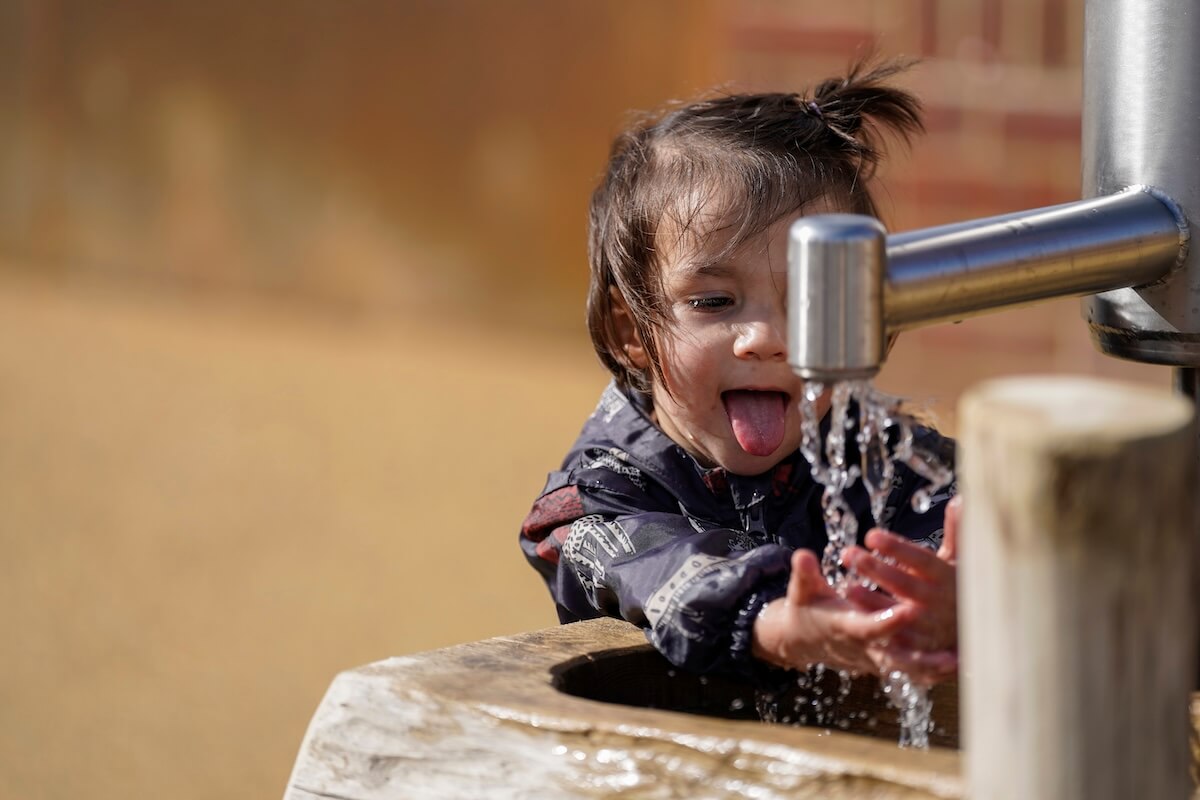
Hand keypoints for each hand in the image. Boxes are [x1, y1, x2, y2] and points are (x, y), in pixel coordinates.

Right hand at [751, 549, 953, 678]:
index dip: (888, 622)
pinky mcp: (885, 661)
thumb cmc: (807, 608)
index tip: (908, 611)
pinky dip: (933, 671)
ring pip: (908, 669)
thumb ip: (805, 573)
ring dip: (934, 668)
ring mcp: (876, 657)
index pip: (869, 627)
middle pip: (895, 658)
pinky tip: (958, 665)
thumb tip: (801, 555)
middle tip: (949, 656)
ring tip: (961, 662)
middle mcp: (864, 646)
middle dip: (921, 659)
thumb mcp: (802, 590)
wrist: (805, 639)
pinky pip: (911, 671)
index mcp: (845, 626)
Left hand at [844, 495, 960, 655]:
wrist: (981, 635)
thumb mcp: (963, 561)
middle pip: (905, 585)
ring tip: (845, 586)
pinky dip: (877, 630)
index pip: (921, 560)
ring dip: (871, 602)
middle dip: (877, 570)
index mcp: (946, 577)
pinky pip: (897, 640)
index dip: (897, 549)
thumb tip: (960, 500)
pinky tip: (855, 618)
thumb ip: (958, 532)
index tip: (871, 535)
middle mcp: (938, 601)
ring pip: (898, 614)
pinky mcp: (919, 647)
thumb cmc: (960, 589)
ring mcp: (928, 626)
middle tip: (849, 554)